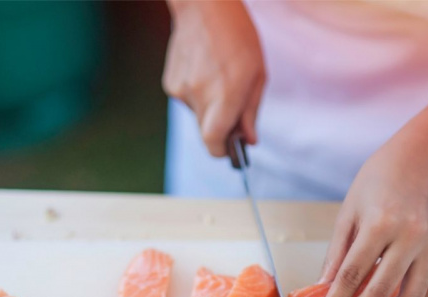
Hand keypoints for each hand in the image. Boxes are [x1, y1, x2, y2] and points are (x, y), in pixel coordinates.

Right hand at [162, 0, 264, 155]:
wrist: (203, 5)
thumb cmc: (237, 35)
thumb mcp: (257, 73)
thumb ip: (251, 111)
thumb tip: (248, 140)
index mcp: (225, 95)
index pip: (214, 143)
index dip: (222, 151)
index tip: (230, 149)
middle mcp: (200, 96)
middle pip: (207, 133)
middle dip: (220, 128)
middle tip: (233, 108)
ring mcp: (181, 91)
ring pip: (198, 115)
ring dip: (210, 107)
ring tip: (218, 77)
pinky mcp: (170, 84)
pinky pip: (187, 100)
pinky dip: (198, 93)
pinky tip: (204, 70)